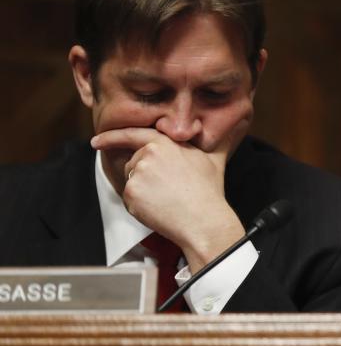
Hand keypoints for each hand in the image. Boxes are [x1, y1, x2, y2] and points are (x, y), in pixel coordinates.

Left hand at [92, 128, 244, 271]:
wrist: (203, 219)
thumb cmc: (209, 192)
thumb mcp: (215, 160)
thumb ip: (218, 141)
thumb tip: (237, 125)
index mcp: (166, 142)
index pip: (133, 134)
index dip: (111, 137)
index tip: (97, 141)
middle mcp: (149, 154)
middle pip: (133, 163)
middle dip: (143, 175)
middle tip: (166, 189)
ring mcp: (138, 173)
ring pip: (131, 181)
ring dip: (143, 190)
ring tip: (167, 198)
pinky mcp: (131, 192)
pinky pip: (129, 199)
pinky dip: (140, 206)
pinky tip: (159, 207)